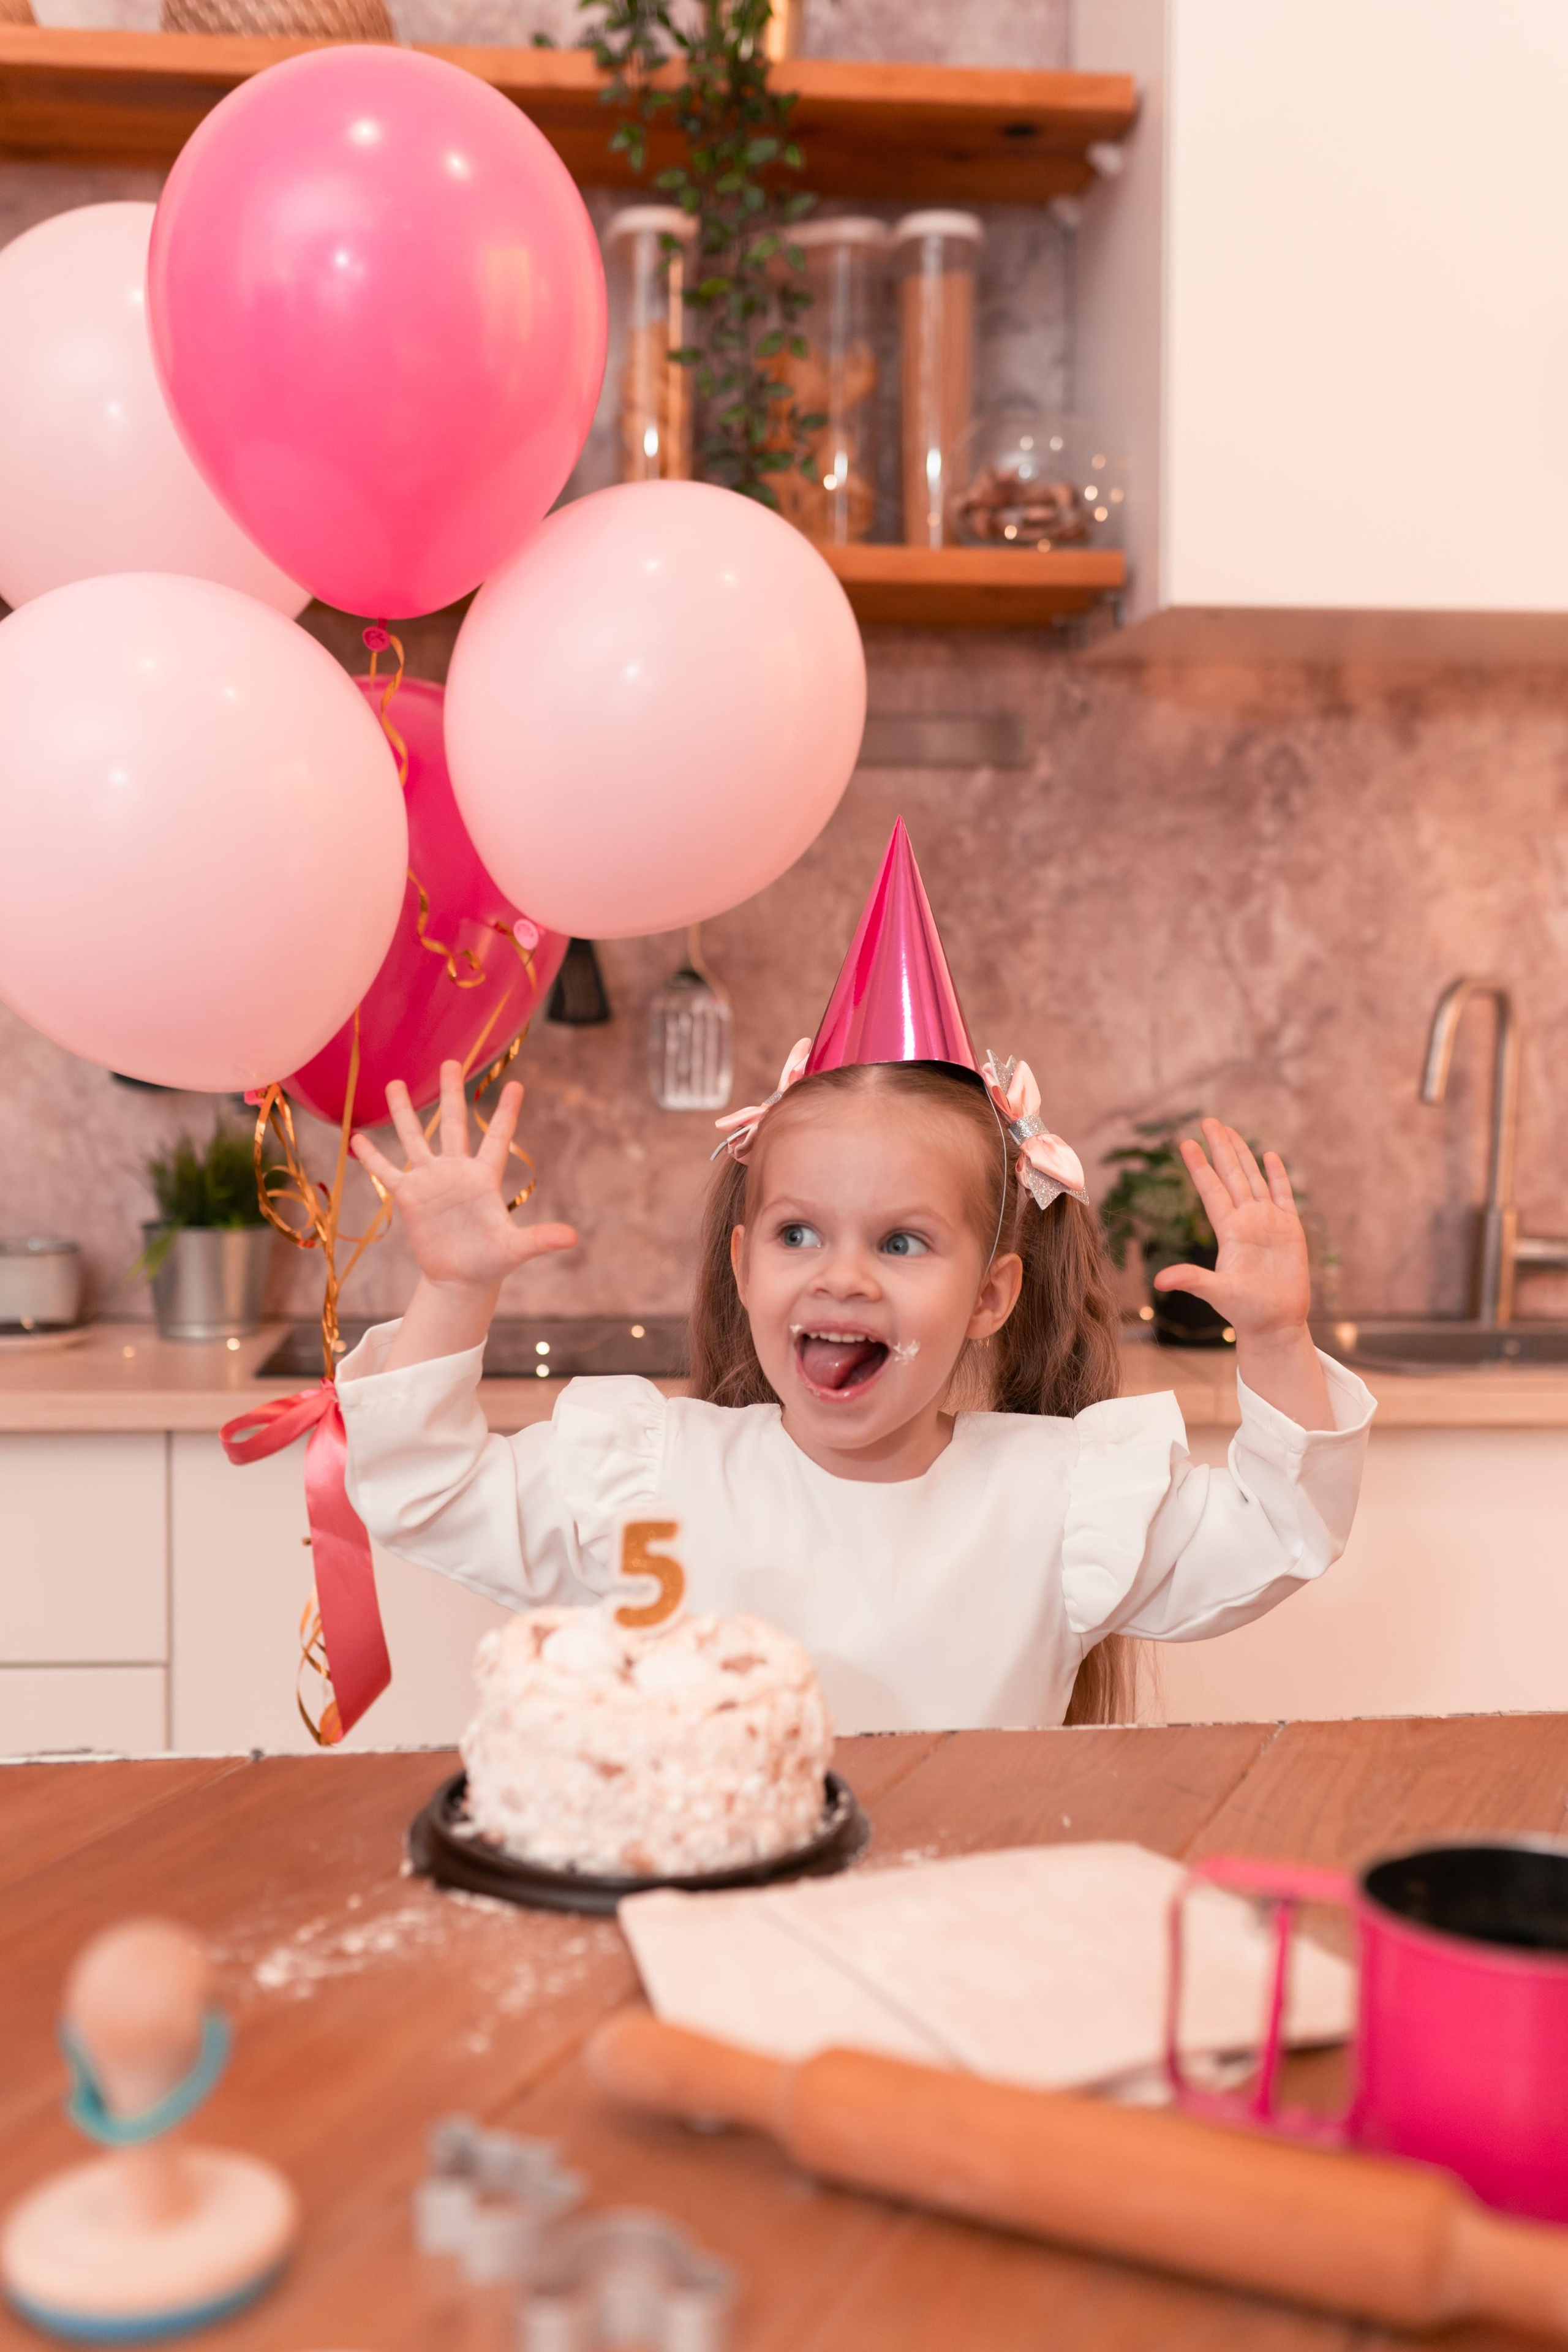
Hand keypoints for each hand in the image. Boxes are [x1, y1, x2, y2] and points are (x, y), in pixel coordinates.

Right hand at [351, 1060, 576, 1293]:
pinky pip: (387, 1172)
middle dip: (452, 1093)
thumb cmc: (491, 1261)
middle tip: (450, 1061)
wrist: (460, 1279)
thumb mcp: (516, 1249)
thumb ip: (540, 1238)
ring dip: (405, 1113)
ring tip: (394, 1083)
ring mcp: (431, 1180)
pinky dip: (373, 1156)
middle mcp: (457, 1171)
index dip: (505, 1112)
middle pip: (454, 1124)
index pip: (497, 1137)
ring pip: (416, 1139)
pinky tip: (357, 1136)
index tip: (516, 1084)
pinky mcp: (409, 1197)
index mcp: (484, 1177)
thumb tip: (573, 1238)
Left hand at [1152, 1119, 1308, 1340]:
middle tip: (1207, 1120)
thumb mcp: (1217, 1294)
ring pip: (1253, 1179)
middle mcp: (1246, 1221)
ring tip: (1229, 1130)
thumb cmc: (1246, 1311)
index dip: (1200, 1167)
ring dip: (1243, 1154)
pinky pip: (1283, 1195)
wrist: (1276, 1323)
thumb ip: (1191, 1281)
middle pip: (1231, 1176)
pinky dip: (1277, 1175)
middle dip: (1220, 1148)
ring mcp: (1268, 1222)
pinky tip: (1269, 1155)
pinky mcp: (1290, 1229)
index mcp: (1229, 1232)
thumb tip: (1159, 1281)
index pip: (1211, 1191)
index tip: (1185, 1143)